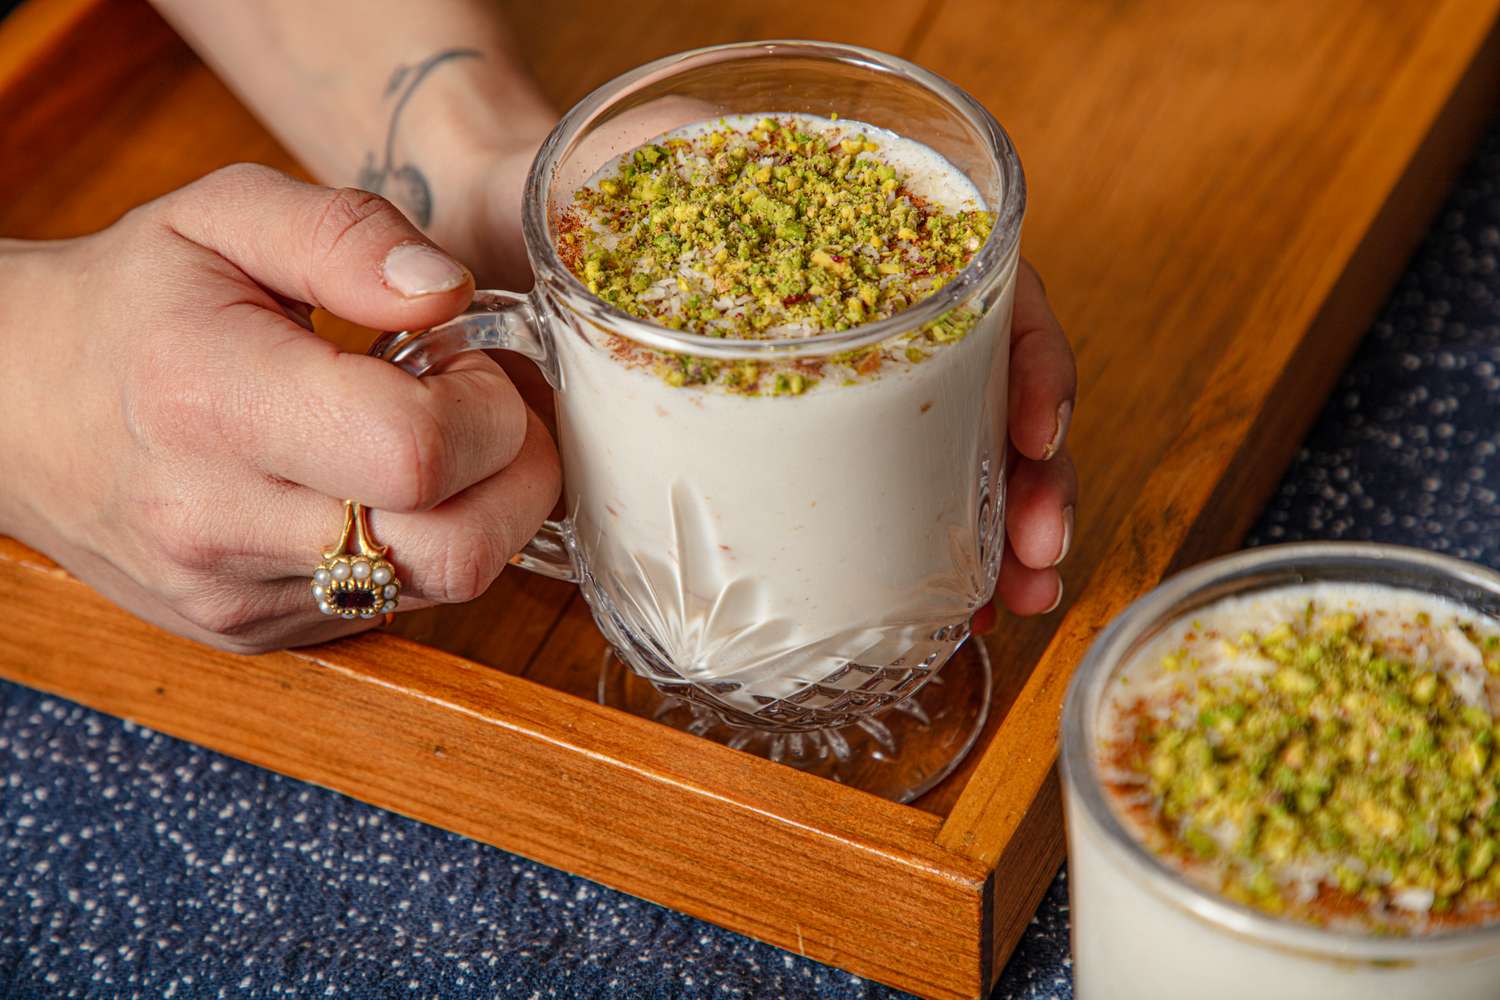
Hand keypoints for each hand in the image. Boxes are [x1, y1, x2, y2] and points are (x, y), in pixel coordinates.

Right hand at [0, 164, 559, 652]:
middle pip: (458, 549)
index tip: (466, 364)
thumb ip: (346, 236)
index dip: (488, 407)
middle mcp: (220, 523)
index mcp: (214, 402)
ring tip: (423, 442)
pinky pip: (395, 607)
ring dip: (475, 512)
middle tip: (474, 408)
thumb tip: (449, 295)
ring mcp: (236, 597)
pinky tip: (374, 489)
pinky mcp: (252, 635)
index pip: (420, 451)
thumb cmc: (126, 305)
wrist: (8, 409)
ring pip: (440, 588)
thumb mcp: (222, 217)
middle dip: (512, 473)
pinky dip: (421, 546)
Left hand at [437, 132, 1076, 621]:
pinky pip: (882, 489)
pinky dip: (932, 545)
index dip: (1029, 353)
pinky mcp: (789, 436)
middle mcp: (863, 304)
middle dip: (1034, 477)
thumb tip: (560, 283)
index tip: (1035, 429)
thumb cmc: (577, 186)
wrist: (510, 223)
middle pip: (988, 383)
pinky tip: (953, 598)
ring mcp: (831, 375)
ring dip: (1002, 525)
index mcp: (855, 229)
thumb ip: (647, 207)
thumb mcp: (626, 177)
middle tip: (1037, 557)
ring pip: (952, 446)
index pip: (987, 276)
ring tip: (1014, 596)